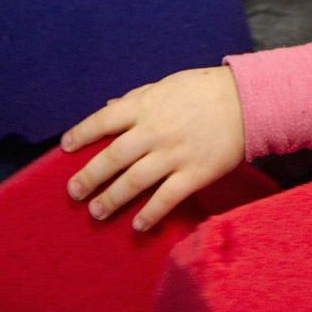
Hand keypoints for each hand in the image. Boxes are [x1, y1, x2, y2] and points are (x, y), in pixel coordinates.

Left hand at [61, 66, 245, 231]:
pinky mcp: (194, 174)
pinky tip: (138, 225)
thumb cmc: (203, 90)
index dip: (81, 134)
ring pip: (134, 181)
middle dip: (89, 176)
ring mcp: (173, 154)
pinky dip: (150, 214)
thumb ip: (135, 98)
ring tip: (96, 211)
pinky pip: (166, 199)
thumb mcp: (165, 86)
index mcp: (145, 105)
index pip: (103, 121)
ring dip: (112, 199)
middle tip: (73, 192)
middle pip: (113, 157)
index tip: (65, 148)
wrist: (245, 101)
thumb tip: (109, 108)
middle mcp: (154, 131)